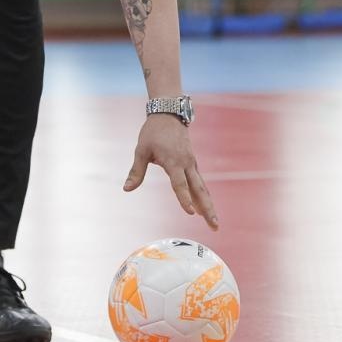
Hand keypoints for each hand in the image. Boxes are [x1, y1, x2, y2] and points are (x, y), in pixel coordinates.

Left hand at [123, 114, 218, 230]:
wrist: (169, 114)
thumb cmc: (153, 132)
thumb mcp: (141, 150)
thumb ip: (136, 171)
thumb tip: (126, 189)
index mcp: (173, 161)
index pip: (179, 184)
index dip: (184, 198)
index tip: (190, 212)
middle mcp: (186, 164)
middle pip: (199, 190)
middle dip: (207, 209)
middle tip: (215, 226)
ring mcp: (192, 164)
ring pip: (202, 188)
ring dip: (208, 206)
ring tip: (214, 224)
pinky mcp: (192, 164)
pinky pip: (199, 183)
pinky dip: (203, 197)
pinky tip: (204, 209)